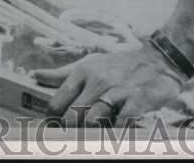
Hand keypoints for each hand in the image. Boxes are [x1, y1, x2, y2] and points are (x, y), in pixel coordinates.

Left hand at [32, 42, 185, 126]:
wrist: (158, 60)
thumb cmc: (117, 65)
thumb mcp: (89, 64)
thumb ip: (62, 74)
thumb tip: (35, 75)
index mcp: (83, 72)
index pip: (57, 102)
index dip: (54, 119)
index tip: (55, 126)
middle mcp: (98, 81)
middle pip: (72, 116)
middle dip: (71, 129)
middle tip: (73, 134)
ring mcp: (117, 91)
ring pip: (92, 121)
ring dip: (91, 131)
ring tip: (94, 132)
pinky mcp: (137, 101)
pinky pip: (119, 123)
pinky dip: (115, 131)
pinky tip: (115, 130)